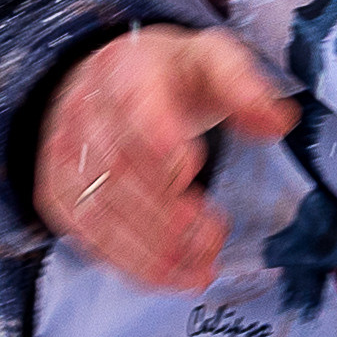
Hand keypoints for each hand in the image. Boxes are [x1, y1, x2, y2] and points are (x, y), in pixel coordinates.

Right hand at [35, 25, 297, 291]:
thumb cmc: (168, 77)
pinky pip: (87, 236)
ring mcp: (64, 153)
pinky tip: (171, 275)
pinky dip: (130, 263)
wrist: (103, 82)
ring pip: (101, 209)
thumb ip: (245, 86)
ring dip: (153, 249)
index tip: (192, 168)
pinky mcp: (57, 192)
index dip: (158, 138)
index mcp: (127, 67)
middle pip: (118, 167)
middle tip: (214, 236)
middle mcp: (85, 109)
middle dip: (167, 212)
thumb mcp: (211, 61)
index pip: (134, 102)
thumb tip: (279, 121)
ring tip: (201, 268)